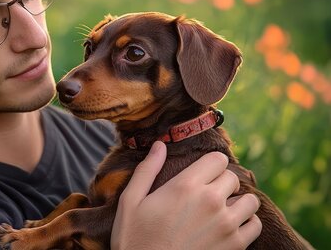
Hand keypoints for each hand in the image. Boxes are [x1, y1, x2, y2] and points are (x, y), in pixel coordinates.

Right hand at [111, 141, 261, 249]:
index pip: (218, 159)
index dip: (210, 164)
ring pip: (249, 200)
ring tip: (221, 209)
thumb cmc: (134, 238)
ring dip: (237, 202)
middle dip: (221, 182)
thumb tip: (159, 145)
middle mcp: (210, 201)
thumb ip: (147, 169)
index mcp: (185, 185)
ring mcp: (225, 224)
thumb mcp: (131, 200)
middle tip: (206, 194)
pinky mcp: (234, 246)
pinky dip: (246, 223)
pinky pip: (255, 225)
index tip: (201, 174)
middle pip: (232, 177)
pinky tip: (228, 226)